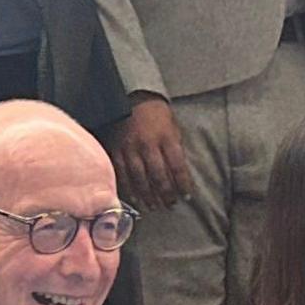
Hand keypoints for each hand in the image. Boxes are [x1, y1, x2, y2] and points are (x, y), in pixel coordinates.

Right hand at [109, 95, 193, 209]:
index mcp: (166, 137)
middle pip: (158, 176)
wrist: (132, 97)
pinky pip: (123, 174)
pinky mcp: (116, 150)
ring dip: (148, 196)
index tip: (188, 196)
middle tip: (171, 205)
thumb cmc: (158, 115)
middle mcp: (148, 144)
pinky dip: (130, 189)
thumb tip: (181, 175)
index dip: (183, 184)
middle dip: (166, 194)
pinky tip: (136, 200)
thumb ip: (176, 150)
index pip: (178, 166)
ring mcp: (130, 148)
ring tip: (155, 207)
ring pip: (140, 178)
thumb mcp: (173, 128)